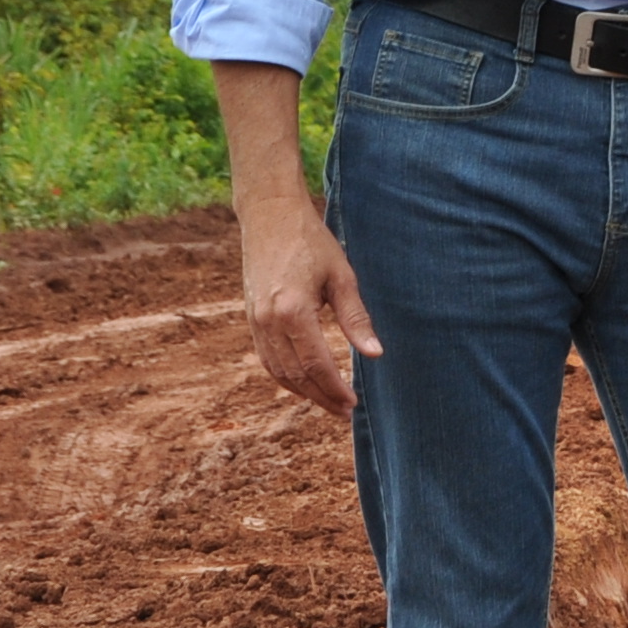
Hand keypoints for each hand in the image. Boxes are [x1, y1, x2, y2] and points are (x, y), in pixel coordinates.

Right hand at [241, 199, 380, 414]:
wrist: (269, 217)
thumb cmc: (312, 242)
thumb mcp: (342, 276)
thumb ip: (356, 318)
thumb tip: (375, 355)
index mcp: (292, 311)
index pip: (316, 364)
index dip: (334, 388)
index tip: (353, 404)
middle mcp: (269, 321)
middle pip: (296, 375)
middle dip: (321, 397)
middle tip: (345, 411)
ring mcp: (255, 321)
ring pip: (278, 371)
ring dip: (303, 392)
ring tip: (328, 402)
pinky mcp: (251, 318)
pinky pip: (267, 358)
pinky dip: (285, 376)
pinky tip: (304, 383)